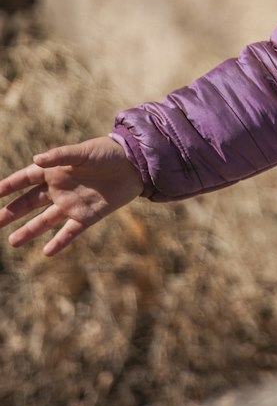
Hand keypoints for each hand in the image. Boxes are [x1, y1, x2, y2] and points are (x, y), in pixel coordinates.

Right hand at [0, 136, 143, 256]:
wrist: (135, 164)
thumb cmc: (107, 152)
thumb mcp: (83, 152)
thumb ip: (60, 156)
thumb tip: (36, 159)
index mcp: (56, 170)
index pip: (26, 179)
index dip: (9, 186)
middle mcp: (60, 188)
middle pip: (30, 202)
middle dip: (11, 212)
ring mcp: (73, 203)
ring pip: (45, 220)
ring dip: (29, 231)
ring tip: (12, 242)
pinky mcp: (88, 216)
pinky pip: (70, 232)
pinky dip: (59, 242)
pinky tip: (46, 252)